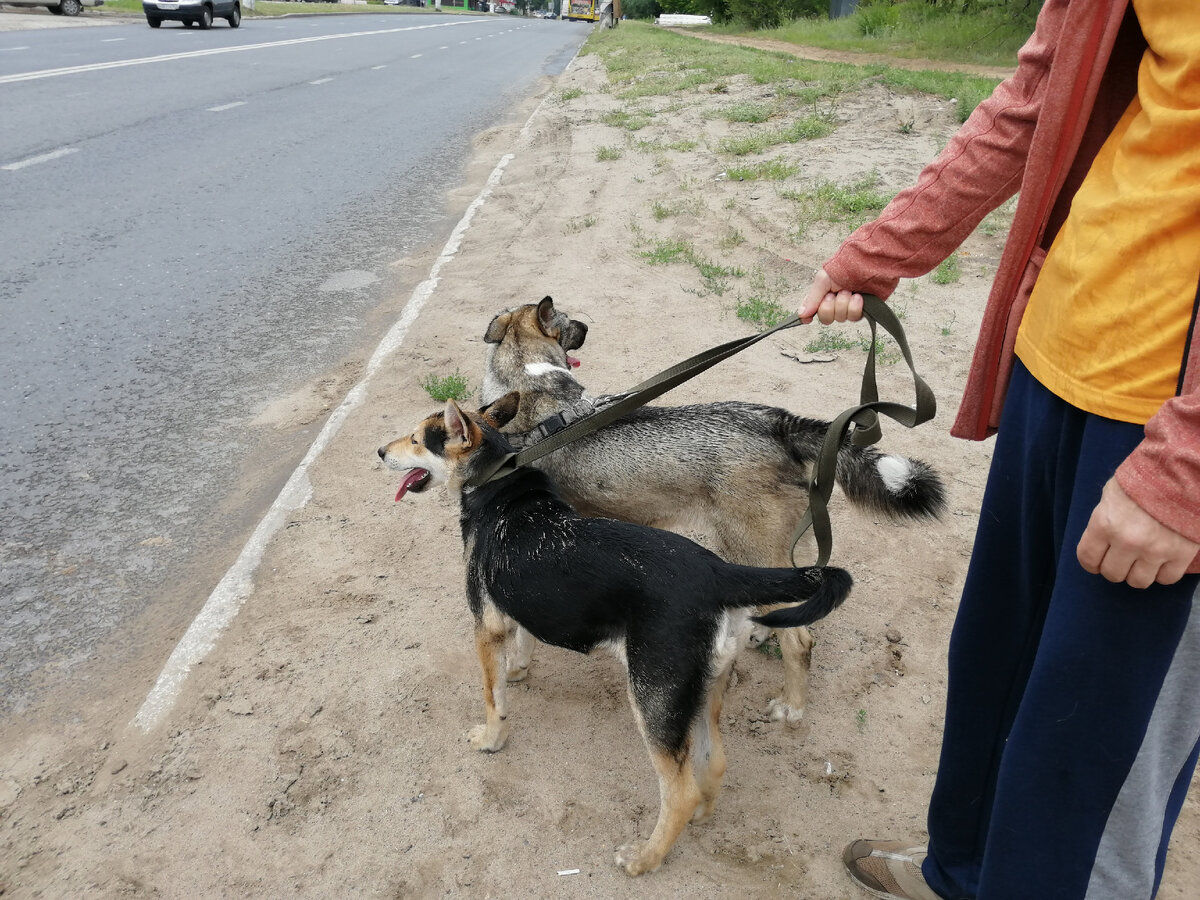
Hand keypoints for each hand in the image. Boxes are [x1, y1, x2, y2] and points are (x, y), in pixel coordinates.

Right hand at [799, 268, 864, 324]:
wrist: (868, 264)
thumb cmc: (846, 268)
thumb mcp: (823, 280)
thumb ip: (812, 298)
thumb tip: (801, 314)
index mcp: (822, 295)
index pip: (811, 311)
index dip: (809, 316)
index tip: (808, 318)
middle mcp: (833, 303)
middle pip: (825, 318)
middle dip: (830, 305)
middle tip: (835, 293)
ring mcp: (846, 308)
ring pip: (840, 318)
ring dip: (843, 303)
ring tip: (849, 291)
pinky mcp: (860, 311)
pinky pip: (853, 317)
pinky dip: (854, 306)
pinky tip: (857, 297)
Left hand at [1077, 478, 1198, 588]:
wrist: (1183, 473)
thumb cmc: (1144, 478)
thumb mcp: (1112, 493)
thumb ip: (1104, 517)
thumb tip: (1101, 537)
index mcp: (1104, 524)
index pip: (1088, 558)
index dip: (1092, 562)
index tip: (1098, 561)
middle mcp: (1127, 542)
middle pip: (1113, 574)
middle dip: (1116, 567)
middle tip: (1123, 559)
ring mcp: (1155, 550)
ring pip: (1139, 581)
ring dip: (1139, 573)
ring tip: (1143, 560)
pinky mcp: (1181, 554)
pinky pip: (1167, 579)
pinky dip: (1164, 573)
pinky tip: (1163, 561)